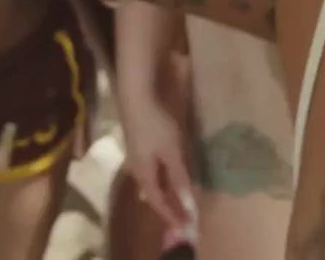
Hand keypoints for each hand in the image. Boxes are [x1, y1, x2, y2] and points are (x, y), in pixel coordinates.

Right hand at [120, 85, 197, 230]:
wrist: (136, 98)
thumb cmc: (156, 126)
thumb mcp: (172, 152)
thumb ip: (180, 176)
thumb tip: (188, 201)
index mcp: (144, 175)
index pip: (158, 203)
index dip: (171, 214)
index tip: (185, 226)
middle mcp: (137, 170)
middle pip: (154, 194)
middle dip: (169, 206)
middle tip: (185, 215)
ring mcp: (136, 158)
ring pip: (153, 182)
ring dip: (167, 192)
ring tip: (180, 199)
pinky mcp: (139, 146)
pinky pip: (152, 171)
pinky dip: (164, 179)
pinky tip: (171, 175)